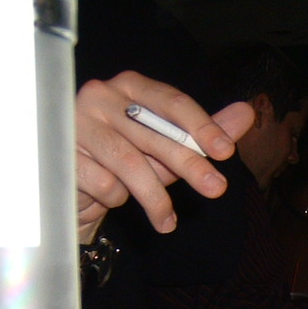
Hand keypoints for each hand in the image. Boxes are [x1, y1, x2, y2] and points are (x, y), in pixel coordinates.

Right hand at [75, 71, 253, 241]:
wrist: (78, 187)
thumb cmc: (128, 161)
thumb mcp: (170, 147)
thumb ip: (204, 131)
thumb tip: (246, 112)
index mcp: (131, 87)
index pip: (172, 101)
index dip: (202, 126)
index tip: (226, 151)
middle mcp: (101, 97)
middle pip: (155, 132)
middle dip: (190, 164)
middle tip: (217, 189)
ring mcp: (76, 123)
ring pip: (130, 163)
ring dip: (156, 198)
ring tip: (167, 221)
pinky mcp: (61, 154)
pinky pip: (104, 183)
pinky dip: (117, 198)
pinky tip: (115, 200)